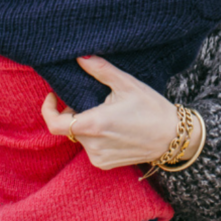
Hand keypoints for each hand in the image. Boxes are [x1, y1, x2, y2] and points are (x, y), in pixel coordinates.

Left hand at [41, 56, 200, 170]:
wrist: (172, 136)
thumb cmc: (151, 108)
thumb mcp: (127, 84)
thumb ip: (100, 70)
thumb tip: (80, 57)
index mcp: (94, 124)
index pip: (53, 123)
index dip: (48, 109)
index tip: (53, 96)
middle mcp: (92, 145)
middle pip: (69, 126)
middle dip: (74, 112)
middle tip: (92, 100)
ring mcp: (98, 157)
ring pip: (80, 137)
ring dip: (86, 125)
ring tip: (108, 114)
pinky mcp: (105, 163)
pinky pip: (90, 147)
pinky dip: (95, 137)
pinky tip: (114, 129)